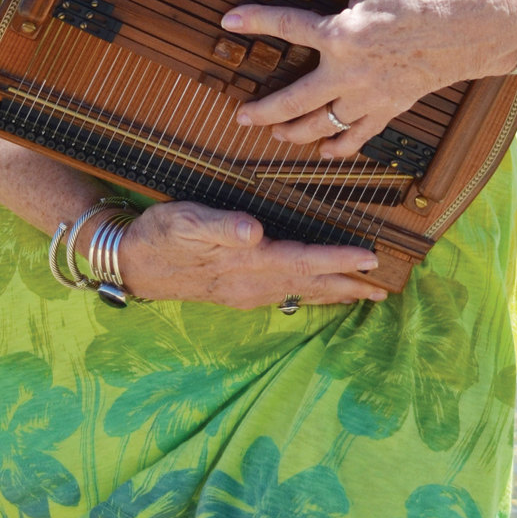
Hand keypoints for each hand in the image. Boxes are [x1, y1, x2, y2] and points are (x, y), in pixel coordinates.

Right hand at [114, 200, 388, 308]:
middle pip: (310, 284)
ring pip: (300, 293)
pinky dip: (309, 294)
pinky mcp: (238, 293)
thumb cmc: (159, 234)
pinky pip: (285, 295)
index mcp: (246, 262)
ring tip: (364, 296)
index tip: (372, 259)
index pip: (304, 260)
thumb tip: (253, 231)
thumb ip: (220, 226)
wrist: (131, 262)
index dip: (339, 260)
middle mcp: (251, 283)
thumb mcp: (185, 221)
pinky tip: (317, 294)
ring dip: (334, 294)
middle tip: (385, 290)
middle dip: (349, 286)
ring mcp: (245, 292)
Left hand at [220, 0, 516, 157]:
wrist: (470, 25)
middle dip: (264, 110)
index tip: (229, 22)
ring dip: (295, 131)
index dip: (255, 22)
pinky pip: (359, 135)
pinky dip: (340, 145)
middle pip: (295, 99)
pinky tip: (325, 150)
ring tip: (275, 134)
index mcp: (341, 33)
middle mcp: (350, 72)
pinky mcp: (390, 107)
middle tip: (241, 115)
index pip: (286, 27)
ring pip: (323, 124)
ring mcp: (370, 95)